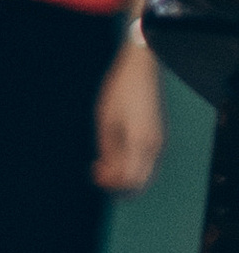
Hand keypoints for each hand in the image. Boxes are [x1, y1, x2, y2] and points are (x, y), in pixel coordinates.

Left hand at [94, 35, 164, 195]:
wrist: (142, 69)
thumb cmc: (121, 91)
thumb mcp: (106, 121)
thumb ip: (107, 149)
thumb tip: (106, 170)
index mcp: (139, 141)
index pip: (127, 179)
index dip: (109, 182)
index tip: (95, 168)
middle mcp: (153, 145)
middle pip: (138, 183)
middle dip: (117, 184)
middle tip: (99, 172)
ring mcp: (159, 141)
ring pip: (144, 174)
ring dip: (125, 175)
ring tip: (105, 162)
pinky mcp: (158, 136)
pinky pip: (147, 163)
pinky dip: (132, 166)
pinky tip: (117, 154)